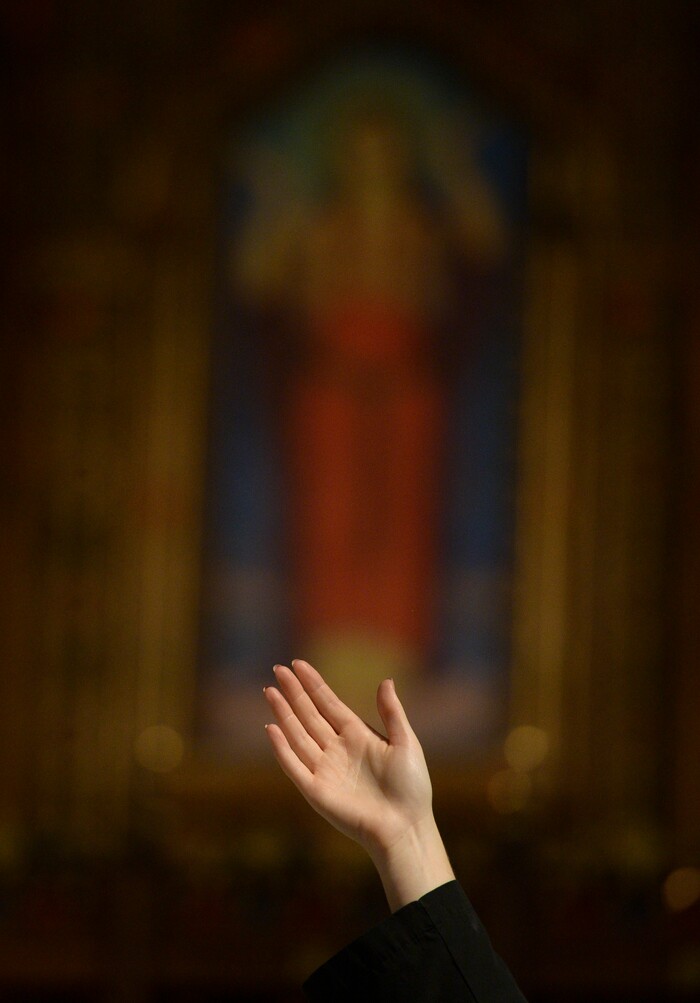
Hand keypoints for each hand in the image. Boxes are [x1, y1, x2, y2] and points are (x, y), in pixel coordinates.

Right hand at [263, 660, 453, 909]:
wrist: (405, 826)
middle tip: (277, 669)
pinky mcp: (316, 790)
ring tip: (269, 691)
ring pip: (297, 734)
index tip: (297, 664)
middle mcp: (336, 749)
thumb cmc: (411, 787)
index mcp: (356, 735)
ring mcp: (324, 769)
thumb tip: (386, 680)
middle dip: (293, 692)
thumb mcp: (406, 742)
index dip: (313, 684)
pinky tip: (271, 728)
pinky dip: (281, 748)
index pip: (328, 703)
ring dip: (283, 713)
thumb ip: (392, 713)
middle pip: (309, 714)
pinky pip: (294, 765)